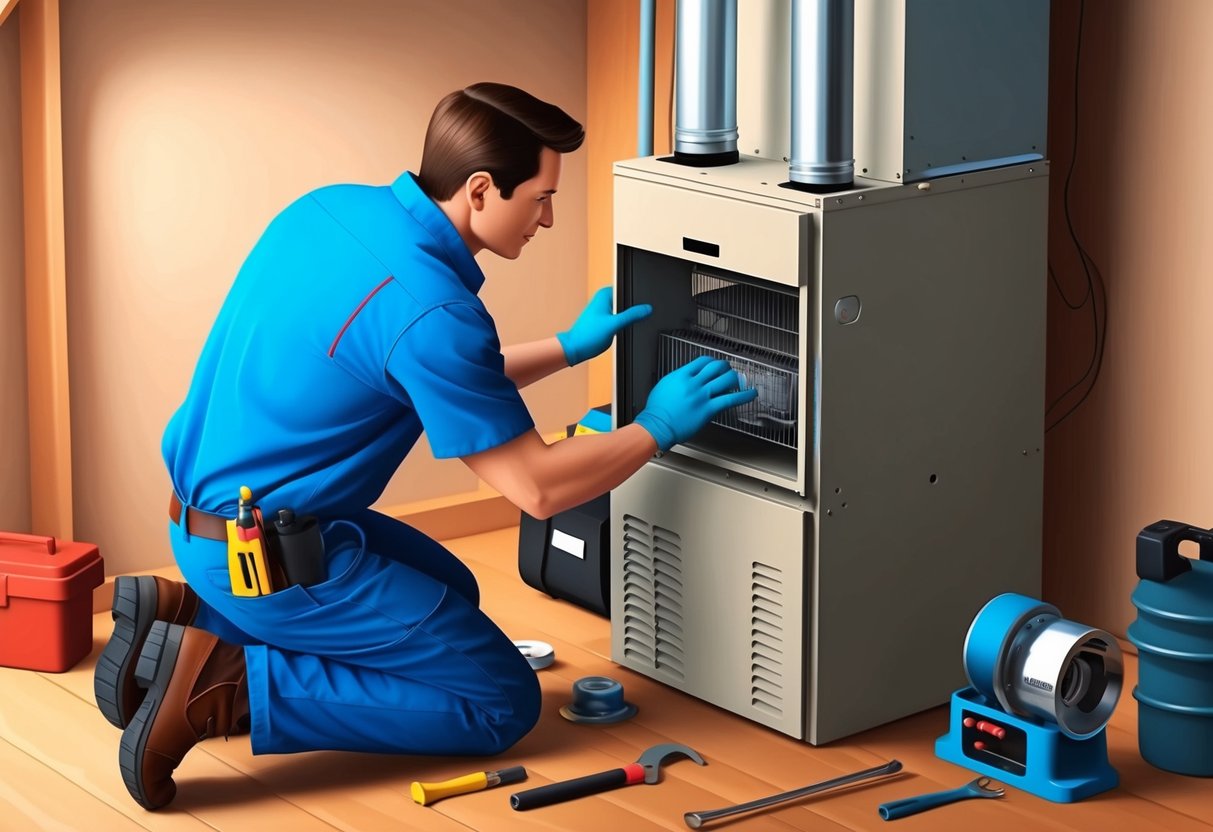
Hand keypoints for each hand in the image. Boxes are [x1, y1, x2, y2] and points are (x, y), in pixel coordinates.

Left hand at [556, 287, 651, 365]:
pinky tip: (617, 330)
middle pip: (626, 301)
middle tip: (625, 322)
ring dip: (625, 319)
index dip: (636, 300)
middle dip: (630, 311)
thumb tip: (646, 309)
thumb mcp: (614, 324)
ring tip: (618, 327)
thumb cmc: (587, 336)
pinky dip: (620, 323)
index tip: (642, 309)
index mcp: (604, 294)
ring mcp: (603, 308)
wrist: (575, 348)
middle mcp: (603, 298)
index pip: (627, 290)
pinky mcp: (603, 318)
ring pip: (622, 311)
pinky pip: (618, 318)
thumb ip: (631, 316)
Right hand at [633, 356, 757, 451]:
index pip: (702, 361)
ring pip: (725, 379)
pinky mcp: (708, 409)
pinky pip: (730, 399)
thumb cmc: (656, 412)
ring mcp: (702, 396)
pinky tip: (750, 394)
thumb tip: (686, 380)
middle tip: (728, 370)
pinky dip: (744, 396)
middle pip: (716, 367)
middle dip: (725, 367)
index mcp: (681, 375)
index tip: (714, 365)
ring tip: (739, 380)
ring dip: (735, 378)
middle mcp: (693, 383)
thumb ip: (677, 381)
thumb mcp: (664, 387)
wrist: (656, 426)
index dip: (712, 362)